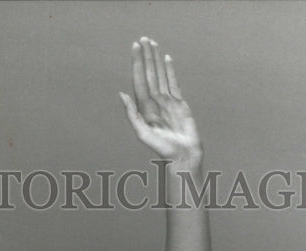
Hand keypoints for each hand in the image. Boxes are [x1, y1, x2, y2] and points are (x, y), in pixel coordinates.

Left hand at [121, 37, 201, 167]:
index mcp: (145, 108)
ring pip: (160, 75)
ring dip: (156, 60)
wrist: (183, 156)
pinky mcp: (179, 104)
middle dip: (145, 57)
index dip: (137, 63)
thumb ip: (132, 115)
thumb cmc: (163, 149)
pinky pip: (173, 82)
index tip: (135, 48)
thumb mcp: (144, 134)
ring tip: (152, 44)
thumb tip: (122, 94)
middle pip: (149, 74)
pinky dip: (169, 70)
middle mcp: (155, 102)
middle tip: (143, 39)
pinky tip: (166, 59)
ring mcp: (167, 102)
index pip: (139, 80)